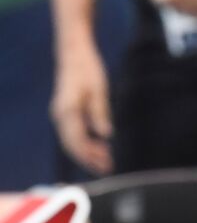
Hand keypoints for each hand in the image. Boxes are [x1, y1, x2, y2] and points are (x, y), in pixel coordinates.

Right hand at [50, 40, 112, 174]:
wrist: (74, 54)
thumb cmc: (88, 69)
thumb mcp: (98, 90)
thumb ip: (100, 113)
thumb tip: (106, 135)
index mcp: (67, 111)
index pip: (77, 142)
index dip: (91, 156)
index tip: (107, 164)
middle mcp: (60, 116)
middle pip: (73, 146)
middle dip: (89, 159)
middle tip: (109, 168)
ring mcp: (61, 115)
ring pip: (72, 141)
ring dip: (88, 153)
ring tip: (107, 160)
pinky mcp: (66, 112)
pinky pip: (73, 133)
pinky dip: (85, 142)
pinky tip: (100, 146)